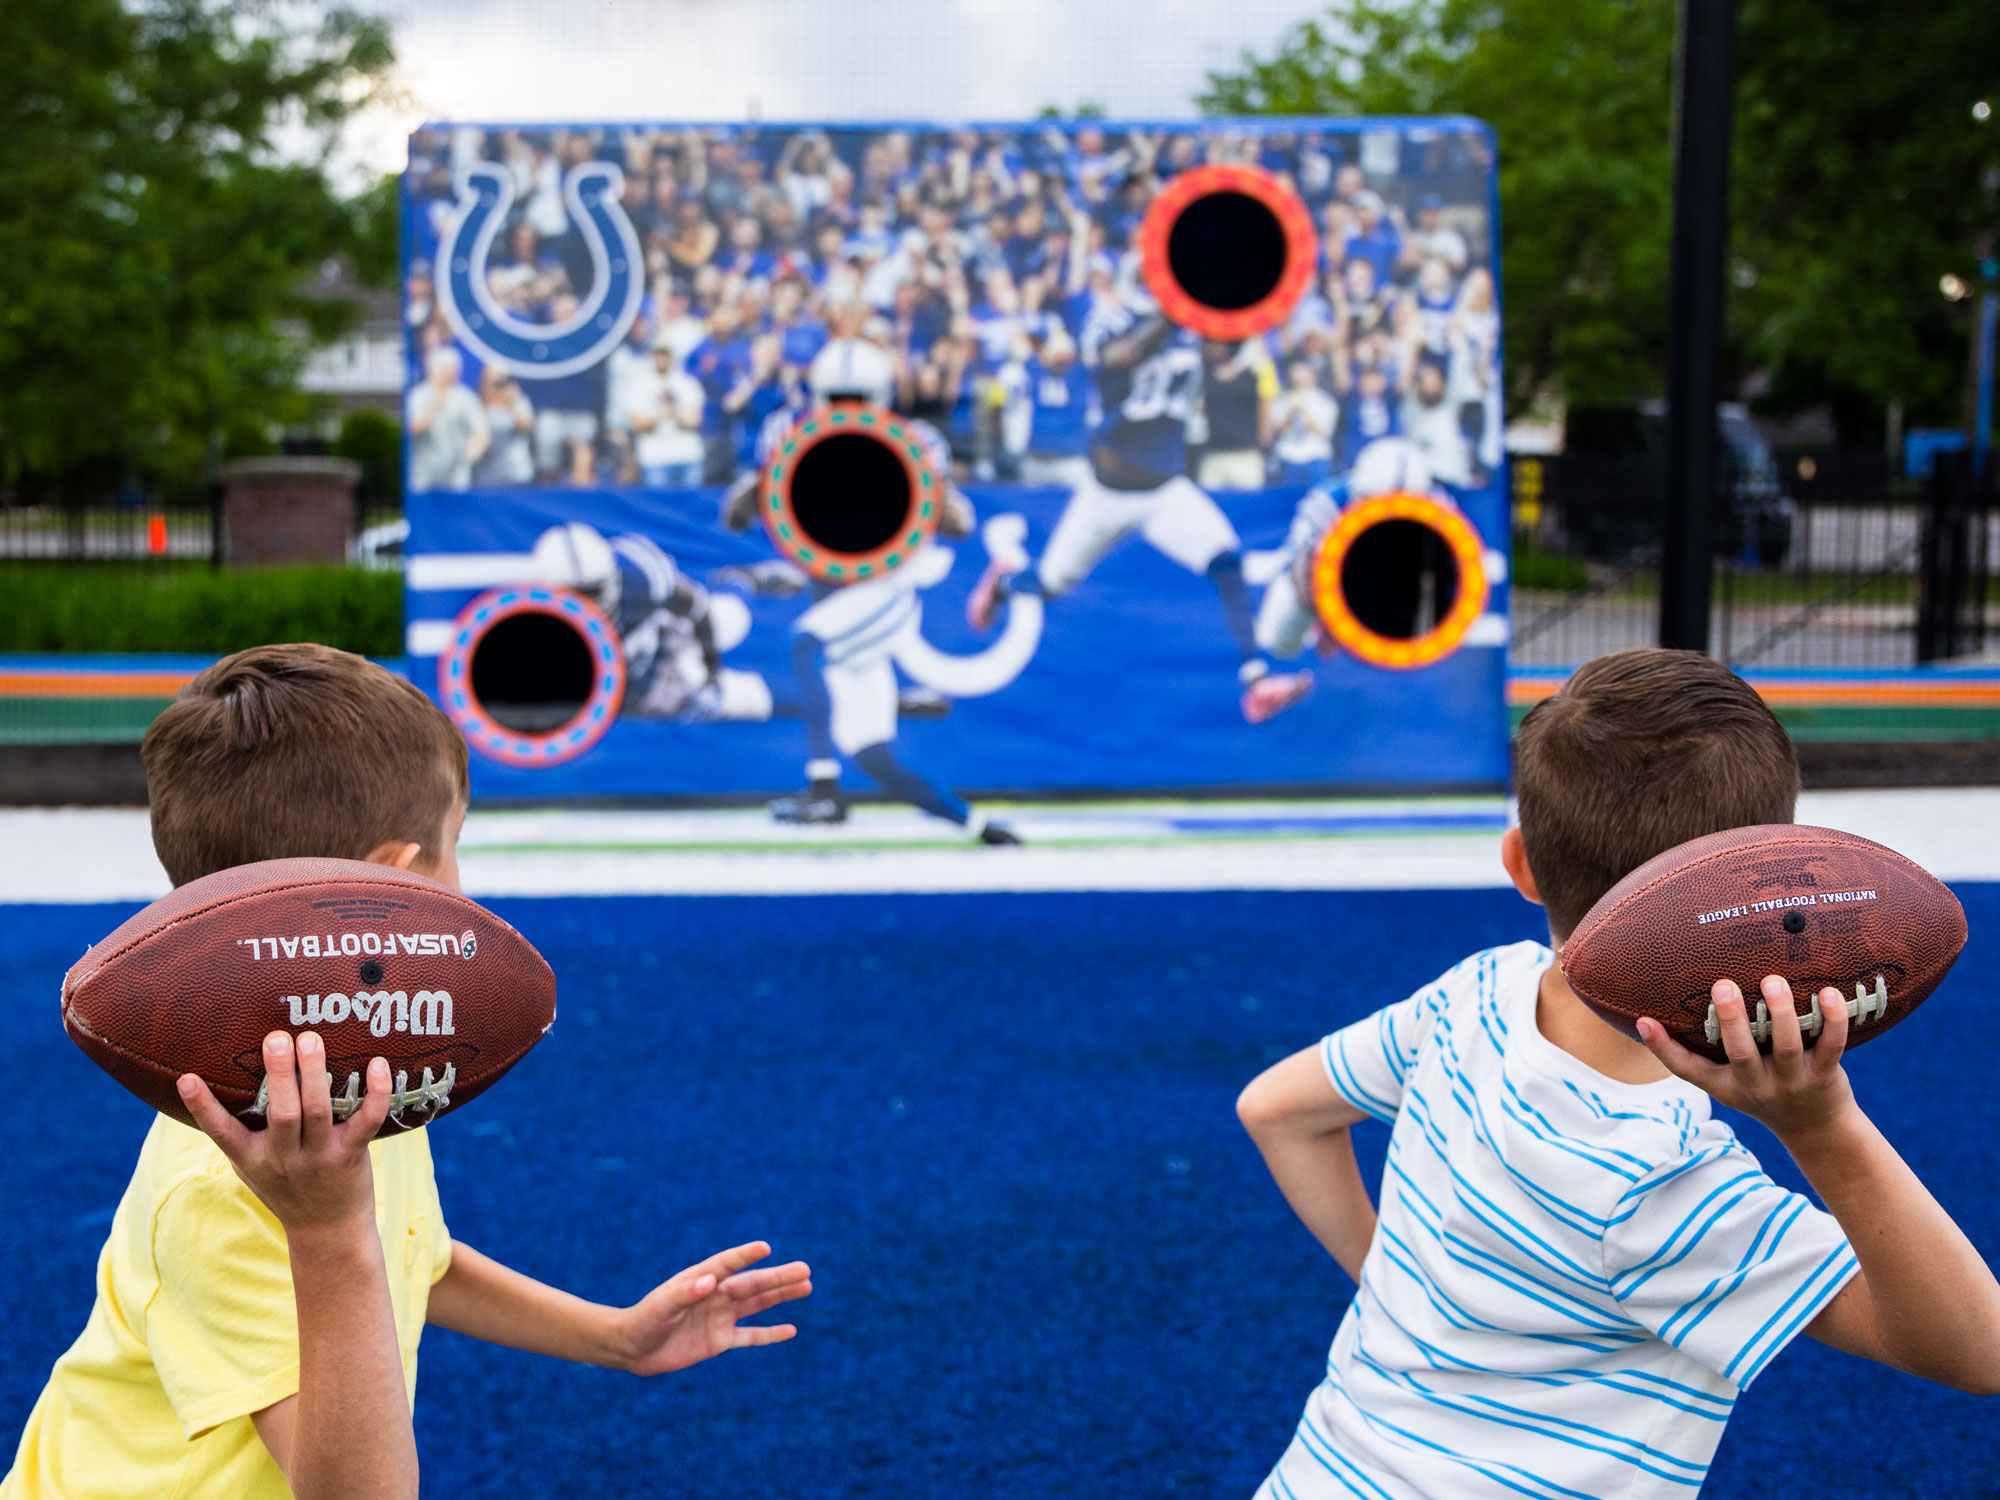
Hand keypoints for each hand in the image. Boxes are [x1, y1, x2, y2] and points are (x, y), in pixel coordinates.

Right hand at [179, 1031, 393, 1237]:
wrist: (326, 1231)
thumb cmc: (284, 1187)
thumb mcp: (251, 1166)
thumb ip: (237, 1133)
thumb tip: (213, 1084)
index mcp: (253, 1158)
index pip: (221, 1132)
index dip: (202, 1107)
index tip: (187, 1078)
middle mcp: (284, 1158)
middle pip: (281, 1113)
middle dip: (278, 1074)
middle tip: (276, 1038)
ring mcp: (320, 1156)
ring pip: (317, 1112)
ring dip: (315, 1074)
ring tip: (311, 1040)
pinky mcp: (353, 1154)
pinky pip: (367, 1120)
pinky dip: (376, 1092)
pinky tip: (379, 1064)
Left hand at [610, 1241, 810, 1375]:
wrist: (632, 1348)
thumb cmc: (643, 1321)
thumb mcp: (661, 1307)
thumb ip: (684, 1294)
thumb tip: (709, 1282)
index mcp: (700, 1279)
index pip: (727, 1264)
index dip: (745, 1256)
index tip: (765, 1248)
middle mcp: (715, 1295)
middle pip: (752, 1284)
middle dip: (778, 1277)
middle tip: (806, 1269)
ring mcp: (719, 1317)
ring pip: (757, 1305)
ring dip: (781, 1296)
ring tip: (806, 1286)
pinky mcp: (719, 1340)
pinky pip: (750, 1336)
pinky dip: (770, 1334)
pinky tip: (791, 1329)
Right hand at [1637, 976, 1858, 1141]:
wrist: (1816, 1129)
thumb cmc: (1764, 1091)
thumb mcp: (1730, 1082)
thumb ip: (1706, 1053)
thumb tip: (1665, 1010)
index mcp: (1726, 1084)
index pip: (1688, 1070)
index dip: (1662, 1048)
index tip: (1643, 1021)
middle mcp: (1756, 1085)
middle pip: (1740, 1054)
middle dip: (1731, 1019)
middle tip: (1722, 984)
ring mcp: (1792, 1083)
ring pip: (1786, 1046)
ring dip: (1781, 1012)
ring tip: (1773, 981)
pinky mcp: (1825, 1077)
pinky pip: (1830, 1047)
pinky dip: (1832, 1020)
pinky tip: (1830, 993)